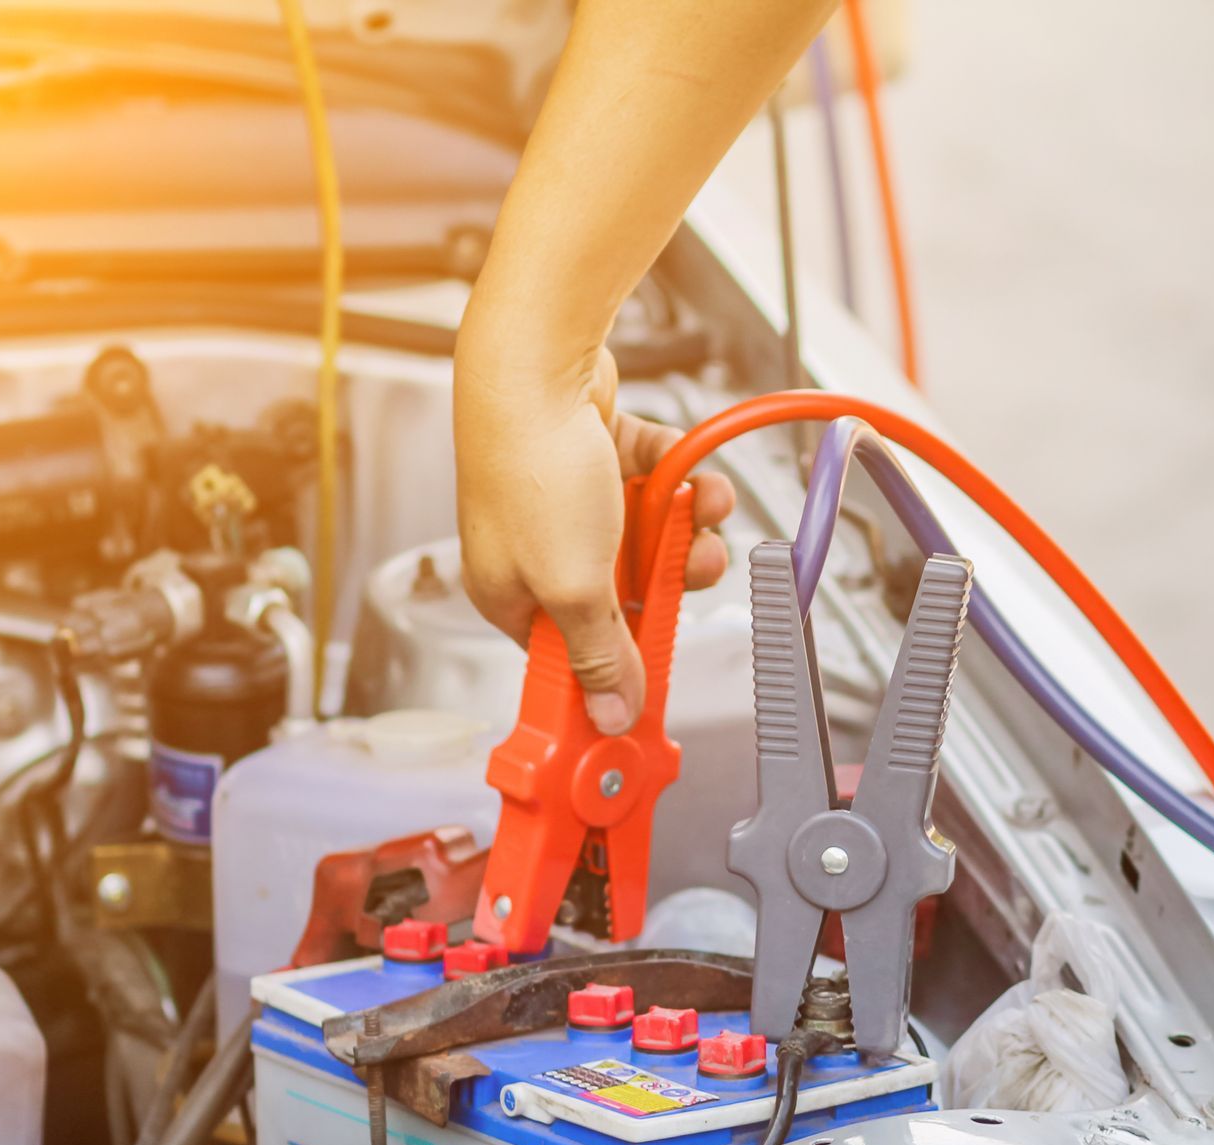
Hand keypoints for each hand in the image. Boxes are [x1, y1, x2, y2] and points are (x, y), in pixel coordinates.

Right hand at [455, 345, 733, 734]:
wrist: (537, 361)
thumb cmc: (532, 466)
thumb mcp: (574, 586)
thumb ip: (597, 654)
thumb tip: (611, 715)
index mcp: (510, 596)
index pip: (568, 659)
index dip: (616, 672)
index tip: (656, 683)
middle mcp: (535, 551)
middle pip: (619, 599)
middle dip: (668, 586)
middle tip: (691, 573)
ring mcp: (567, 503)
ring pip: (645, 540)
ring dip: (685, 530)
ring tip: (704, 513)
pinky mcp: (594, 457)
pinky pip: (651, 485)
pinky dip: (679, 482)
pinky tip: (693, 476)